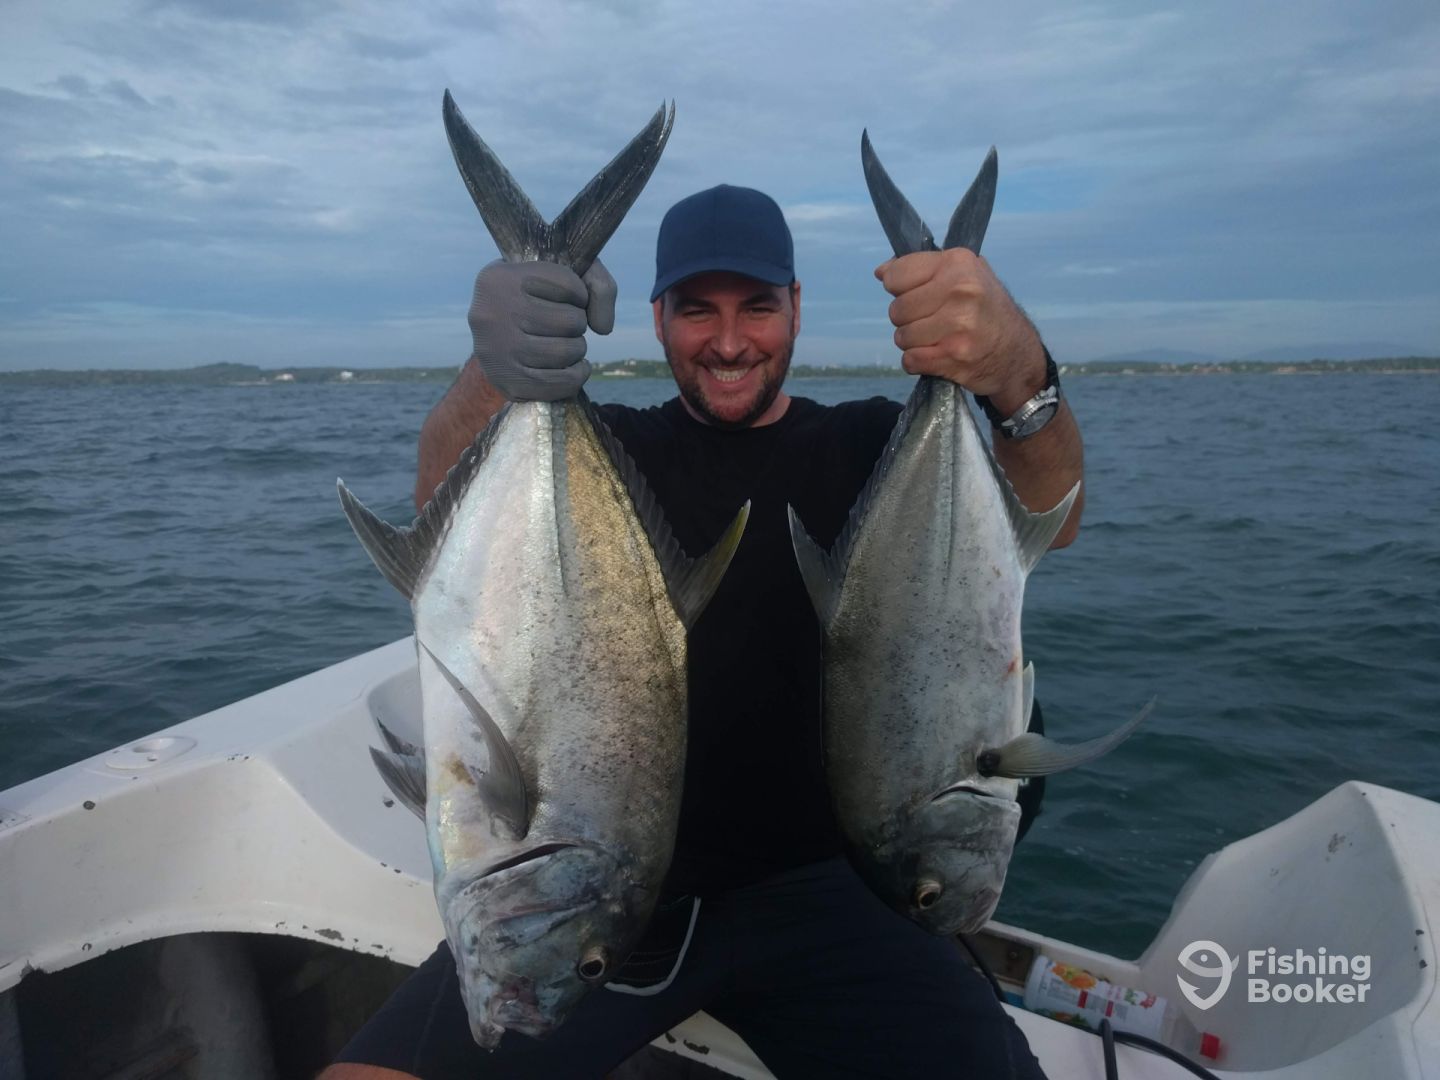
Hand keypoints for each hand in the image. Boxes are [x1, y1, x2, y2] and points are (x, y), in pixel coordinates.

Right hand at [467, 258, 616, 400]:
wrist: (497, 328)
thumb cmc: (535, 296)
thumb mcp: (564, 273)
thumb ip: (598, 286)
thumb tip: (603, 328)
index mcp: (499, 279)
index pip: (567, 284)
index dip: (579, 293)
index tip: (566, 296)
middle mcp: (490, 314)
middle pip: (569, 321)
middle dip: (578, 323)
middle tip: (565, 324)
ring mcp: (495, 352)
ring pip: (565, 353)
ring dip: (577, 349)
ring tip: (566, 343)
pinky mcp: (505, 382)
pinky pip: (559, 384)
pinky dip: (576, 376)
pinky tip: (574, 367)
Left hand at [875, 249, 1045, 413]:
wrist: (1018, 354)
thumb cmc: (988, 310)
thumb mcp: (967, 274)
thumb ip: (924, 268)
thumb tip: (882, 271)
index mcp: (959, 263)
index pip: (896, 275)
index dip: (899, 288)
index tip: (915, 294)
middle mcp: (959, 291)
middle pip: (897, 309)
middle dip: (907, 319)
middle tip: (930, 321)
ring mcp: (957, 325)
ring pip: (901, 337)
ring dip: (912, 342)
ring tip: (936, 338)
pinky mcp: (953, 356)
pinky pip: (910, 360)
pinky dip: (917, 362)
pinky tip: (936, 355)